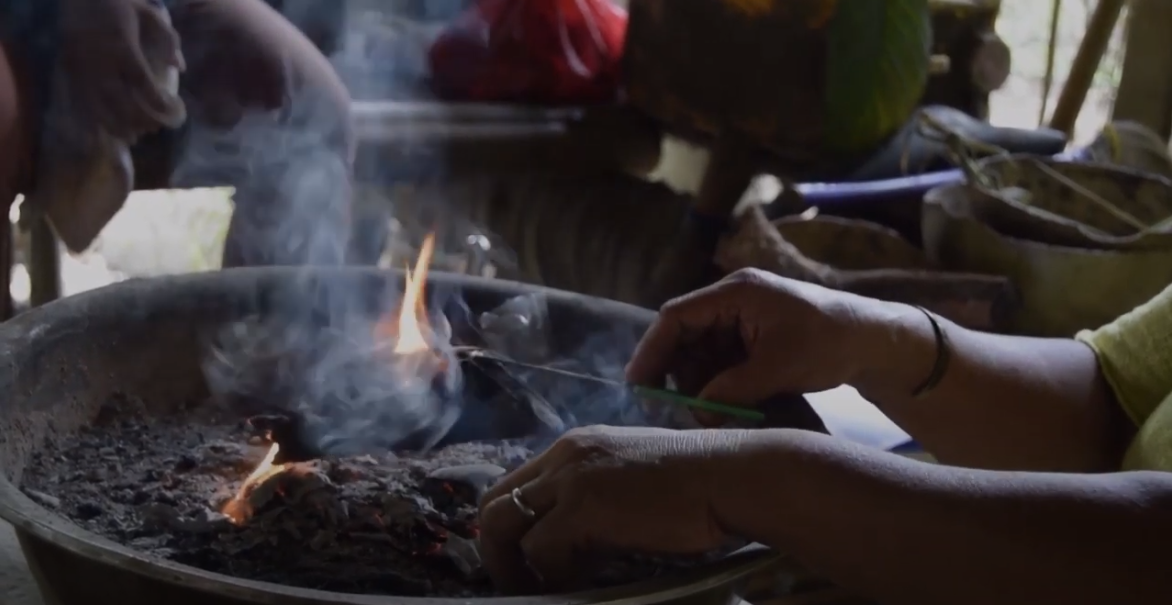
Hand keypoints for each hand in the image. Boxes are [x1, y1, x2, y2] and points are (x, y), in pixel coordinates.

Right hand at [59, 0, 185, 139]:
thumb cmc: (120, 5)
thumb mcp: (150, 14)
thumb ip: (168, 40)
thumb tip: (180, 67)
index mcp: (124, 49)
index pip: (143, 84)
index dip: (158, 103)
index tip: (172, 112)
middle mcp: (101, 63)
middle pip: (121, 103)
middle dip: (140, 121)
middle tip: (154, 129)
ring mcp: (82, 69)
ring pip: (99, 108)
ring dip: (118, 127)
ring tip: (134, 136)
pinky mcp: (68, 72)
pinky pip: (80, 104)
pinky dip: (94, 122)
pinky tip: (106, 133)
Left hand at [477, 426, 746, 593]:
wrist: (729, 478)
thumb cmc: (697, 485)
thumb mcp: (631, 477)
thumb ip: (597, 494)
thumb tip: (576, 538)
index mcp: (575, 447)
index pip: (514, 485)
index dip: (512, 528)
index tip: (527, 562)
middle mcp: (563, 456)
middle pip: (494, 504)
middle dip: (497, 551)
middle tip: (522, 583)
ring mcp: (570, 479)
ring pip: (501, 526)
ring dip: (514, 567)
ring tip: (541, 590)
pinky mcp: (582, 508)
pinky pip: (540, 550)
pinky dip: (553, 574)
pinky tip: (584, 581)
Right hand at [626, 269, 895, 422]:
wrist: (875, 341)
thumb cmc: (830, 342)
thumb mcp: (778, 368)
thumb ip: (732, 388)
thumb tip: (696, 410)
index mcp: (735, 293)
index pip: (676, 316)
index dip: (652, 350)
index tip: (639, 384)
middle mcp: (732, 300)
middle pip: (684, 334)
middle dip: (676, 372)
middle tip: (673, 408)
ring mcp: (742, 318)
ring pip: (700, 351)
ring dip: (698, 381)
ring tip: (708, 411)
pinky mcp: (752, 337)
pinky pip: (719, 358)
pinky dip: (716, 381)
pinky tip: (724, 403)